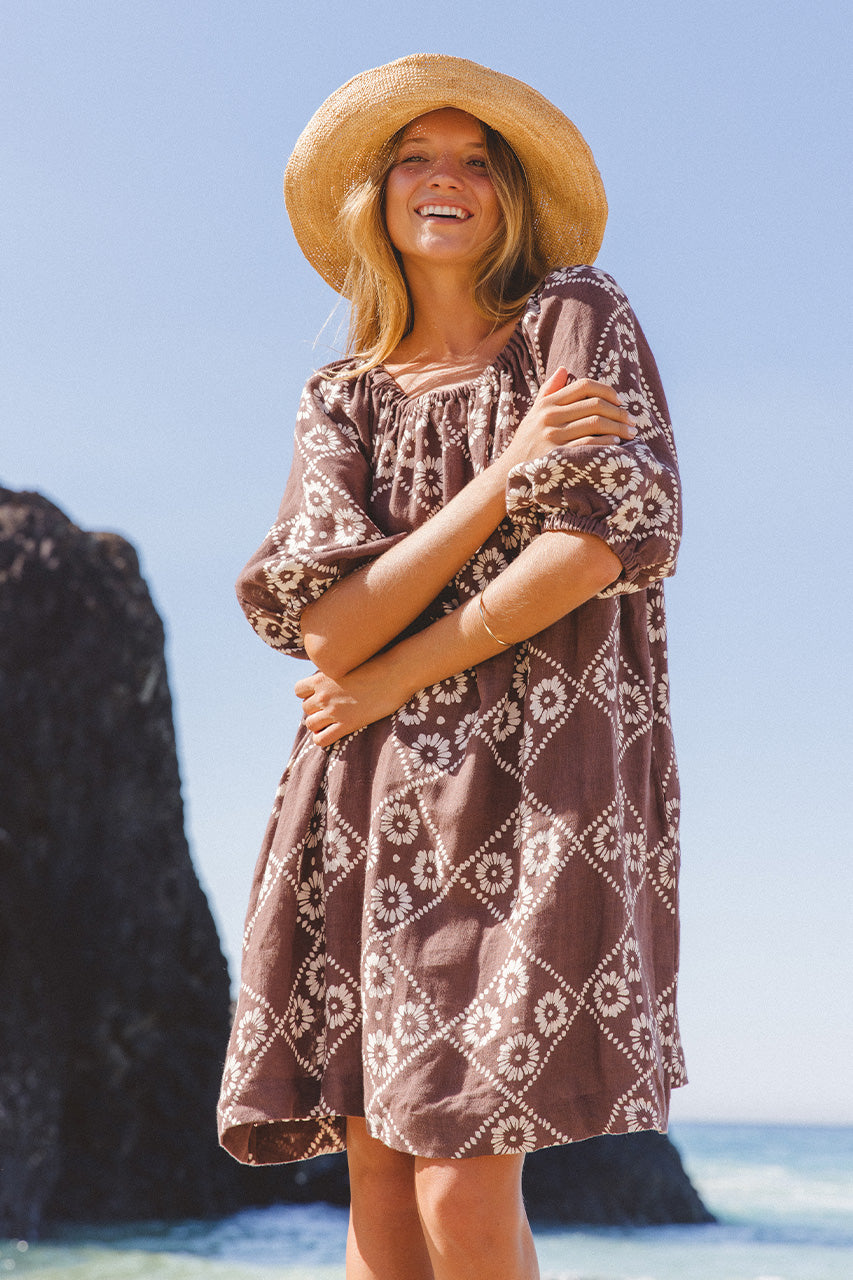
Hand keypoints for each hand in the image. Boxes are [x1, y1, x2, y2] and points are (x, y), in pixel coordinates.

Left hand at [294, 659, 409, 747]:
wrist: (395, 673)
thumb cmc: (378, 664)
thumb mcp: (349, 662)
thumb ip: (335, 672)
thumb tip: (332, 677)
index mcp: (322, 678)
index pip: (298, 690)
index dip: (309, 694)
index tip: (322, 695)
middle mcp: (324, 694)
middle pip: (305, 708)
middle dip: (317, 709)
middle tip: (333, 709)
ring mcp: (334, 710)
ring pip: (310, 724)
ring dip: (320, 724)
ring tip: (333, 722)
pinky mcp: (347, 724)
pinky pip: (321, 739)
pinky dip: (323, 739)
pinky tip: (334, 733)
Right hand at [501, 368, 635, 468]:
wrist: (509, 473)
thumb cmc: (527, 442)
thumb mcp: (533, 414)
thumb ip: (548, 391)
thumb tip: (563, 369)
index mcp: (547, 403)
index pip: (584, 386)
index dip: (607, 391)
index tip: (619, 401)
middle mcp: (549, 417)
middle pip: (595, 405)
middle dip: (620, 412)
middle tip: (632, 421)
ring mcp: (553, 436)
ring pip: (596, 423)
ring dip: (619, 428)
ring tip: (630, 434)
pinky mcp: (558, 455)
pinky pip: (589, 443)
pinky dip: (606, 442)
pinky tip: (616, 444)